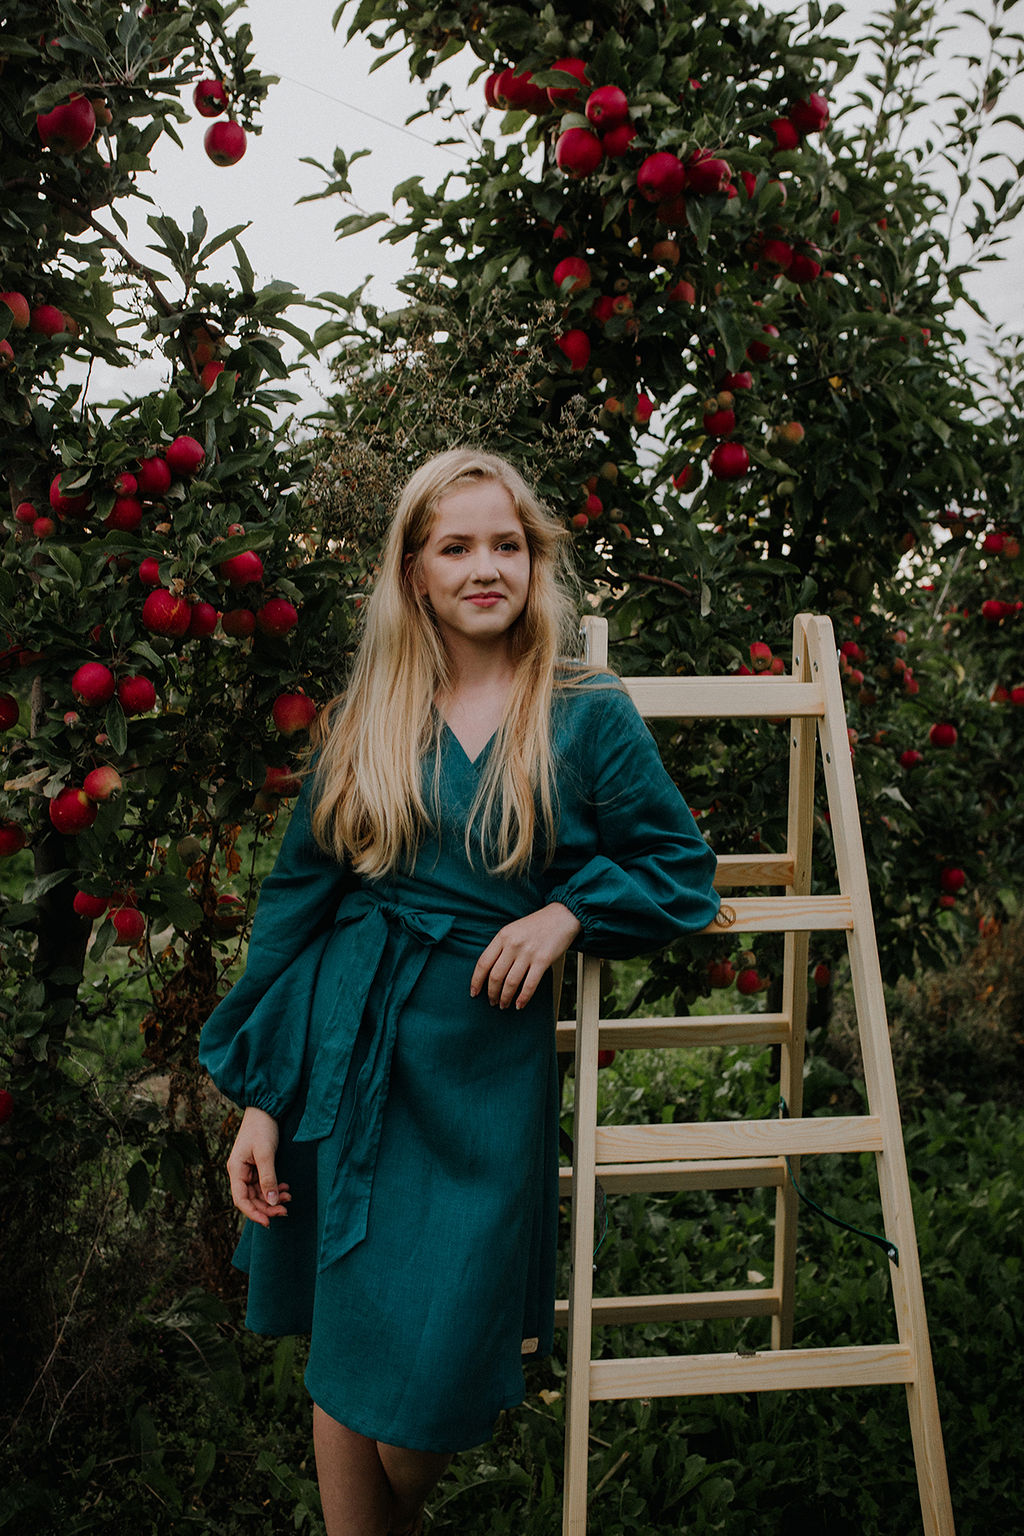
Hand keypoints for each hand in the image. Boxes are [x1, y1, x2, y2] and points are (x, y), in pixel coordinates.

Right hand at [226, 1105, 291, 1226]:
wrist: (266, 1108)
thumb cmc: (262, 1128)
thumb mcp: (266, 1154)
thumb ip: (268, 1178)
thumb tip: (271, 1202)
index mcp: (235, 1170)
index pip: (240, 1200)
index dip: (253, 1213)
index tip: (268, 1222)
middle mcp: (239, 1172)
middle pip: (250, 1198)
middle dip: (267, 1206)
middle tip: (285, 1211)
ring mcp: (248, 1169)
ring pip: (259, 1192)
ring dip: (273, 1197)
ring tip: (289, 1198)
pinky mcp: (257, 1165)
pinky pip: (264, 1183)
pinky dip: (275, 1187)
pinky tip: (286, 1188)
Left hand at [471, 902, 581, 1010]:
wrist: (562, 916)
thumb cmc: (537, 925)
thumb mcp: (513, 929)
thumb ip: (501, 946)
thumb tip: (490, 972)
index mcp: (502, 936)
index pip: (483, 962)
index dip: (476, 981)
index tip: (474, 993)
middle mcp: (513, 944)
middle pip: (495, 976)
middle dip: (491, 993)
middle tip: (491, 1002)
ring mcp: (528, 952)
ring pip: (511, 983)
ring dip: (505, 998)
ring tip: (503, 1005)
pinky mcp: (543, 960)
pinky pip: (530, 984)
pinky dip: (523, 998)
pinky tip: (519, 1005)